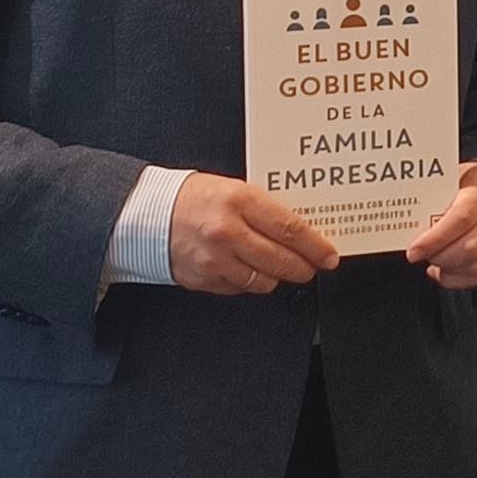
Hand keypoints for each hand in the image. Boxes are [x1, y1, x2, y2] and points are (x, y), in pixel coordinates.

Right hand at [170, 172, 340, 294]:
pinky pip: (241, 289)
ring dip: (277, 276)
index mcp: (239, 201)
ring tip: (278, 266)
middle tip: (312, 266)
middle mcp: (227, 232)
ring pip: (264, 281)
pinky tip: (249, 268)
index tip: (329, 254)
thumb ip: (265, 208)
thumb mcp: (234, 188)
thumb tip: (302, 229)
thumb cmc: (193, 198)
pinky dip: (250, 282)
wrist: (147, 214)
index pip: (290, 228)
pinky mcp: (204, 279)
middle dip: (303, 267)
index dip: (315, 246)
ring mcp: (215, 259)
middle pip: (281, 260)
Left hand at [404, 162, 476, 290]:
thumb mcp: (447, 182)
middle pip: (472, 246)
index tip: (413, 251)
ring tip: (434, 263)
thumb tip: (405, 227)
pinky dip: (460, 279)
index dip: (435, 239)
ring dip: (450, 270)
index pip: (462, 217)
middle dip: (441, 258)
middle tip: (421, 256)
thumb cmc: (466, 184)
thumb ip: (431, 201)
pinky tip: (446, 272)